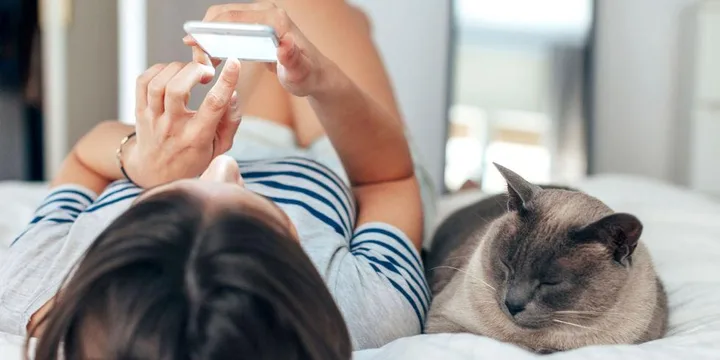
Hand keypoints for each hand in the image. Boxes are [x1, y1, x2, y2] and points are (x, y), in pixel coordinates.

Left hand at [124, 60, 242, 187]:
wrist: (155, 172)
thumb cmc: (192, 156)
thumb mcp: (220, 146)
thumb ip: (231, 121)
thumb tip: (232, 93)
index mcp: (197, 137)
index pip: (213, 106)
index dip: (226, 81)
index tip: (234, 63)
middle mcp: (173, 127)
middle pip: (177, 89)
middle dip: (196, 70)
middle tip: (207, 72)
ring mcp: (153, 118)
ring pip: (159, 83)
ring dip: (178, 68)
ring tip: (190, 73)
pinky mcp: (140, 110)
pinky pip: (143, 81)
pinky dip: (159, 69)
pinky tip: (172, 74)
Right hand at [183, 2, 332, 96]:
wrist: (313, 75)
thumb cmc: (306, 75)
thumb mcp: (299, 72)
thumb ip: (291, 59)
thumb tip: (284, 43)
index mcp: (274, 19)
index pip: (234, 17)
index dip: (209, 28)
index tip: (193, 44)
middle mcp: (266, 12)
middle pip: (223, 14)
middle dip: (204, 34)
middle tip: (198, 60)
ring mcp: (259, 17)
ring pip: (222, 19)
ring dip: (207, 36)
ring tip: (204, 62)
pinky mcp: (255, 26)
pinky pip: (228, 26)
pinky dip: (214, 38)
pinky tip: (211, 57)